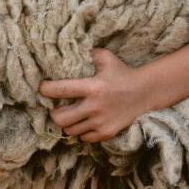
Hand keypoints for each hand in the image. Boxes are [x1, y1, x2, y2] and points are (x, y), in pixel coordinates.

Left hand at [39, 48, 156, 143]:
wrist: (145, 92)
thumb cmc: (122, 72)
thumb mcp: (105, 58)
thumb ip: (86, 54)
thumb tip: (67, 51)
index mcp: (92, 87)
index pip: (61, 90)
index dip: (46, 89)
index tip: (43, 87)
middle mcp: (95, 106)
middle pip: (60, 118)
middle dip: (54, 113)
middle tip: (58, 107)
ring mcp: (101, 122)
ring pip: (70, 131)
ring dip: (68, 123)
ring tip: (71, 115)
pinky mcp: (107, 132)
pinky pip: (84, 138)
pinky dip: (81, 131)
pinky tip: (85, 122)